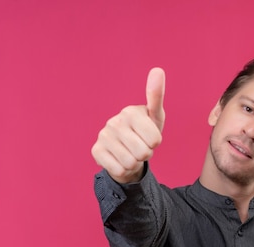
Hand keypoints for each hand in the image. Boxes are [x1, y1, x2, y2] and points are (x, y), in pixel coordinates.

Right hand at [91, 68, 165, 183]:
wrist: (126, 151)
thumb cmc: (144, 132)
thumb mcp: (155, 117)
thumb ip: (156, 95)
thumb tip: (158, 69)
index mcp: (131, 112)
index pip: (155, 140)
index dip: (155, 144)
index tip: (149, 137)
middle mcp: (114, 122)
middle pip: (143, 152)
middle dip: (145, 154)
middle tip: (140, 147)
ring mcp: (103, 136)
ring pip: (131, 163)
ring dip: (135, 162)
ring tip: (131, 152)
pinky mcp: (95, 151)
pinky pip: (119, 170)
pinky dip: (124, 170)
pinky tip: (120, 160)